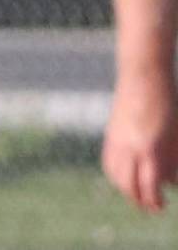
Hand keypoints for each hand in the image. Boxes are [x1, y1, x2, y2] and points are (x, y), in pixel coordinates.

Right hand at [103, 73, 177, 212]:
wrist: (143, 74)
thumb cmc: (166, 104)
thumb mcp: (176, 136)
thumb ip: (173, 162)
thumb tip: (170, 184)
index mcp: (149, 149)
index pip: (148, 188)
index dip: (155, 202)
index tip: (162, 206)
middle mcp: (129, 147)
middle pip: (128, 185)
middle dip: (139, 200)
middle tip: (152, 205)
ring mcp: (116, 138)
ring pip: (115, 175)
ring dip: (126, 188)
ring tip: (139, 192)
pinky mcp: (111, 131)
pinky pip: (109, 160)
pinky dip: (116, 173)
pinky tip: (127, 174)